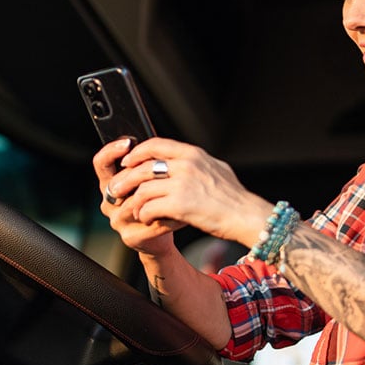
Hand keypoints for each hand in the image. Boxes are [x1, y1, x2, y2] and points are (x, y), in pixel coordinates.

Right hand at [93, 138, 185, 254]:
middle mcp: (109, 202)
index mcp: (110, 183)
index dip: (111, 151)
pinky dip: (169, 216)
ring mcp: (118, 220)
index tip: (127, 143)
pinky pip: (150, 222)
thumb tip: (155, 142)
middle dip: (139, 174)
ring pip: (134, 203)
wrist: (164, 230)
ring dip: (159, 195)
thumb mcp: (150, 178)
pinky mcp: (131, 237)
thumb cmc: (158, 198)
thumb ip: (147, 163)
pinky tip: (183, 212)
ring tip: (181, 189)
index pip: (101, 163)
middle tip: (162, 167)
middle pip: (117, 182)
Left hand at [109, 138, 273, 248]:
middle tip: (117, 190)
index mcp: (193, 154)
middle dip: (125, 180)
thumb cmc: (234, 197)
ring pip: (142, 189)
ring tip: (134, 210)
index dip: (136, 153)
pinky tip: (147, 219)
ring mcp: (182, 184)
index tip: (128, 162)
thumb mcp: (216, 168)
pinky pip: (150, 207)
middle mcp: (186, 165)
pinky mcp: (180, 205)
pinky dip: (144, 214)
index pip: (155, 144)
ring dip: (134, 201)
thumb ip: (196, 162)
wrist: (247, 215)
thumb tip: (181, 159)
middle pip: (142, 167)